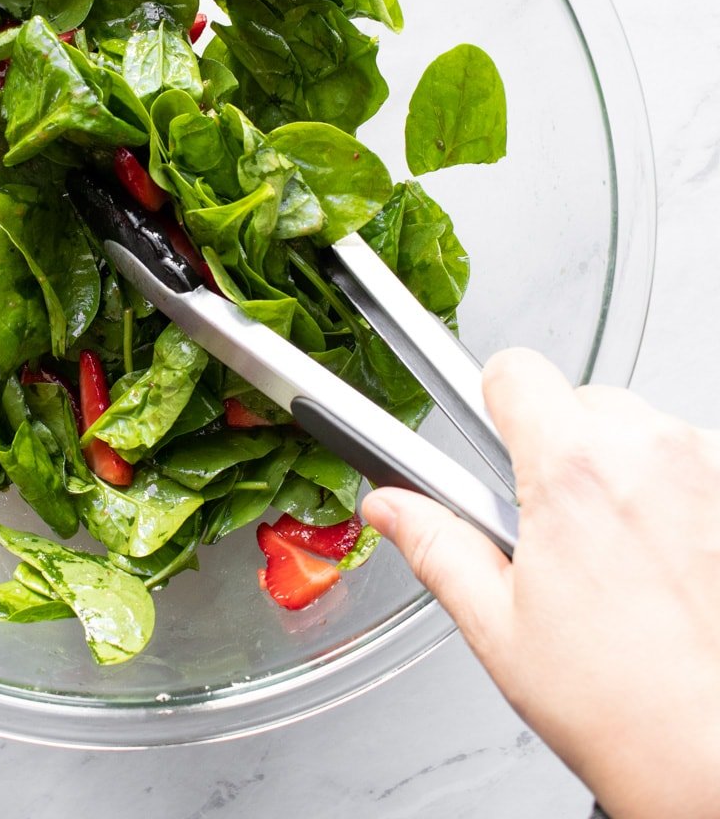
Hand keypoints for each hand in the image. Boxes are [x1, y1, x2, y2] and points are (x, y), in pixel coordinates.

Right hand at [361, 350, 719, 818]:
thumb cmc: (627, 708)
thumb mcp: (498, 626)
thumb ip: (435, 545)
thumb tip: (390, 507)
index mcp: (575, 469)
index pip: (513, 370)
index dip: (490, 402)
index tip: (489, 433)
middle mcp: (653, 452)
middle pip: (578, 400)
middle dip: (557, 448)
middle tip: (552, 523)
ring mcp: (711, 469)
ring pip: (639, 432)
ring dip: (618, 470)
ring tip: (614, 554)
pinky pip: (692, 463)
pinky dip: (672, 495)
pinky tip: (664, 563)